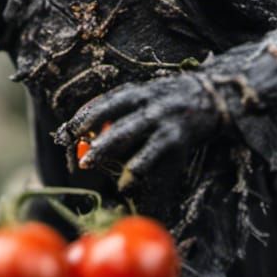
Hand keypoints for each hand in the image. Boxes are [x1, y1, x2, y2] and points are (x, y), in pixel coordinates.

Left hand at [54, 72, 225, 183]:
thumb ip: (117, 109)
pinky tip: (124, 184)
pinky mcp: (174, 139)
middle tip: (76, 154)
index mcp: (133, 92)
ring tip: (89, 165)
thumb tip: (86, 132)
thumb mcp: (141, 95)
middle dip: (92, 140)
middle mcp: (145, 104)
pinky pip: (149, 158)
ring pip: (127, 137)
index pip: (101, 104)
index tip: (66, 133)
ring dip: (105, 153)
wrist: (210, 96)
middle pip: (112, 121)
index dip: (82, 118)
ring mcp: (160, 121)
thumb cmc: (165, 100)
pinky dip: (134, 172)